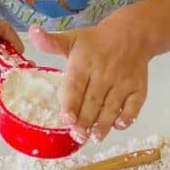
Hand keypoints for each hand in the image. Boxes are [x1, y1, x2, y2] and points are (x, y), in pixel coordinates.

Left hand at [28, 14, 150, 142]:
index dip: (71, 104)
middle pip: (93, 101)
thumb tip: (33, 31)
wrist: (132, 33)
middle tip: (78, 136)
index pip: (75, 86)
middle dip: (85, 121)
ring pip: (112, 106)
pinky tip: (119, 125)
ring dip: (104, 124)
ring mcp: (122, 82)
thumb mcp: (72, 39)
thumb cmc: (97, 41)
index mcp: (84, 63)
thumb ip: (51, 42)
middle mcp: (103, 74)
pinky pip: (134, 105)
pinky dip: (127, 116)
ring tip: (95, 137)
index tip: (67, 118)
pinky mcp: (137, 88)